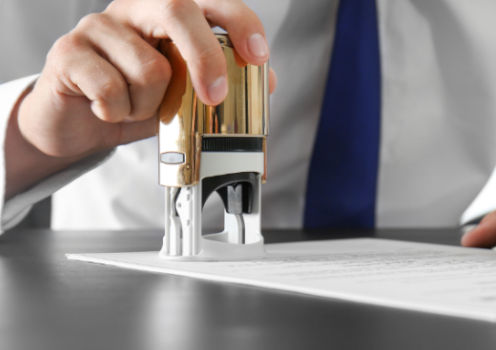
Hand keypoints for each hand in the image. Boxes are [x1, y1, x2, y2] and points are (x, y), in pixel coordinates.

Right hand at [6, 0, 275, 197]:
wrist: (78, 123)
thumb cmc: (136, 100)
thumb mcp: (186, 93)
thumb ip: (222, 82)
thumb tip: (268, 80)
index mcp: (168, 12)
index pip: (211, 0)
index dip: (239, 22)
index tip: (258, 55)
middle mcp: (134, 8)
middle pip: (177, 9)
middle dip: (205, 56)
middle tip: (214, 96)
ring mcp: (98, 25)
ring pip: (149, 67)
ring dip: (150, 105)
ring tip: (135, 107)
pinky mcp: (68, 51)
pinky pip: (111, 88)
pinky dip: (119, 112)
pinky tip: (107, 109)